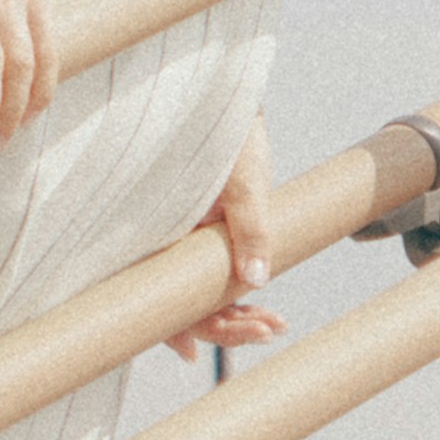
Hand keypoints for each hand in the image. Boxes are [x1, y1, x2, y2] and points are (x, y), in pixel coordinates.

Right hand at [164, 115, 280, 360]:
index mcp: (166, 232)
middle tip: (270, 328)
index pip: (171, 296)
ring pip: (197, 290)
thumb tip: (257, 281)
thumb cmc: (227, 133)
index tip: (221, 344)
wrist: (224, 96)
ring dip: (233, 312)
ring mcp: (182, 236)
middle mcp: (168, 240)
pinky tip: (256, 304)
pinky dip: (231, 291)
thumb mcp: (244, 181)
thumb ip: (250, 229)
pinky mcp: (200, 229)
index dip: (194, 327)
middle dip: (226, 326)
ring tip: (274, 325)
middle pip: (184, 302)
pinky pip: (207, 271)